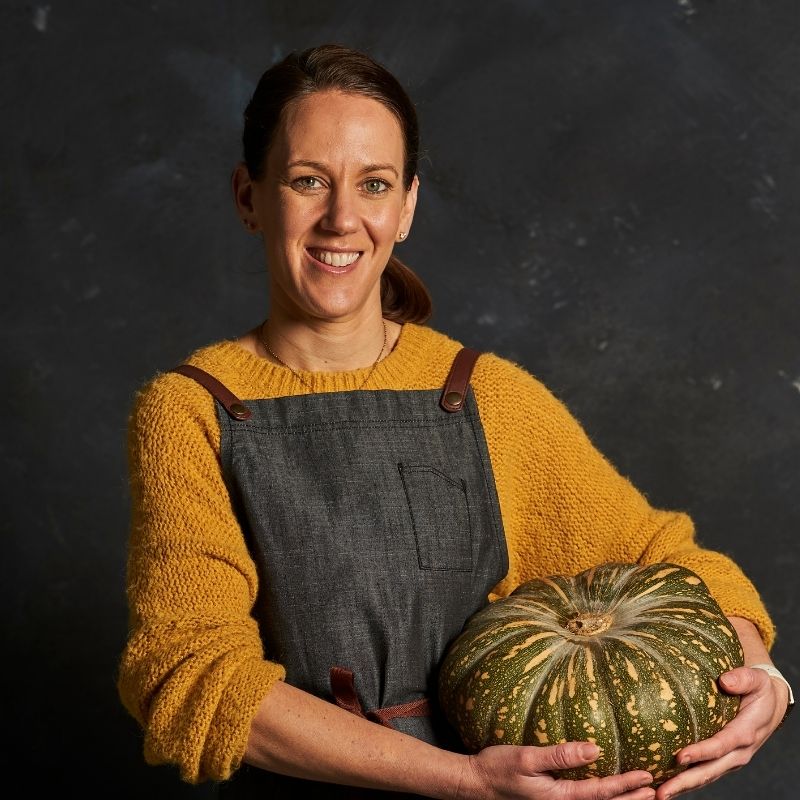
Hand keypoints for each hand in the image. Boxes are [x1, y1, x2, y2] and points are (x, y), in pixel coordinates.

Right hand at [459, 742, 654, 799]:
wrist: (476, 782)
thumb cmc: (498, 768)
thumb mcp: (527, 758)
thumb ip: (560, 755)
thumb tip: (594, 749)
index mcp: (559, 798)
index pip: (601, 793)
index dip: (625, 786)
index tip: (647, 777)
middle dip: (631, 799)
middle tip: (657, 791)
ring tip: (642, 794)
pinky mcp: (550, 797)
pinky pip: (582, 798)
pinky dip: (601, 796)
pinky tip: (605, 786)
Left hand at [655, 665, 789, 798]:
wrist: (770, 705)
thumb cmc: (759, 689)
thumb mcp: (756, 679)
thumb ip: (742, 678)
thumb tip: (725, 681)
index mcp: (745, 732)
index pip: (720, 745)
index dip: (701, 752)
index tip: (679, 756)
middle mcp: (738, 752)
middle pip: (710, 770)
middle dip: (685, 781)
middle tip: (662, 790)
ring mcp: (731, 759)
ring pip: (706, 776)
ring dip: (683, 786)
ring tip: (660, 794)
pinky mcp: (724, 760)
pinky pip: (706, 773)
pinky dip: (688, 782)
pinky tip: (668, 784)